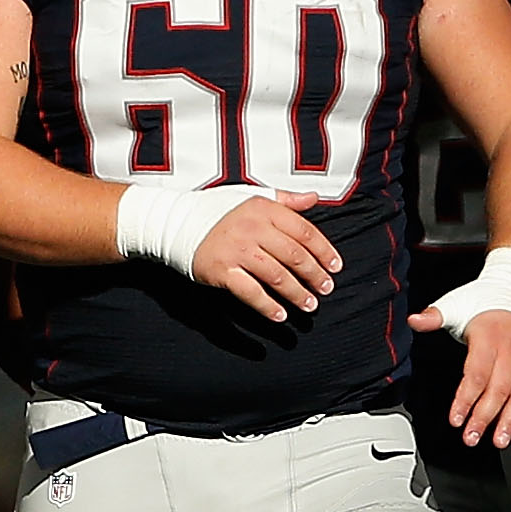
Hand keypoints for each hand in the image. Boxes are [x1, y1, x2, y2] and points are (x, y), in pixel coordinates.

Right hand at [188, 190, 341, 322]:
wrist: (176, 222)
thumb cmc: (216, 210)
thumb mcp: (252, 196)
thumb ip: (285, 200)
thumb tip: (313, 198)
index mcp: (264, 209)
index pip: (304, 231)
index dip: (324, 251)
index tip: (335, 267)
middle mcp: (253, 228)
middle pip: (294, 256)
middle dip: (314, 275)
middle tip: (326, 289)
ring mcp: (237, 250)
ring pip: (277, 276)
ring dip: (296, 294)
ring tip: (309, 305)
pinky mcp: (222, 271)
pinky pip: (251, 292)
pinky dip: (268, 306)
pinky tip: (280, 315)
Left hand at [415, 309, 510, 447]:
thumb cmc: (483, 302)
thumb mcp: (455, 304)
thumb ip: (435, 316)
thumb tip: (414, 320)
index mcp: (489, 336)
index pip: (476, 374)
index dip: (465, 399)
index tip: (456, 419)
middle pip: (499, 389)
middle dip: (484, 417)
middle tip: (472, 437)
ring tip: (500, 440)